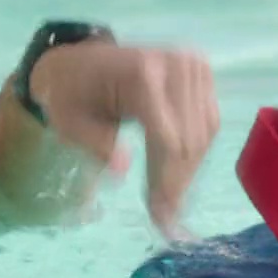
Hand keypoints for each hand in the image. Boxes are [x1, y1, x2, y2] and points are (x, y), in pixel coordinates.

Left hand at [31, 41, 219, 233]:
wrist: (79, 61)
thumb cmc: (70, 94)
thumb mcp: (69, 123)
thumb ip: (96, 145)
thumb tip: (121, 172)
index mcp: (142, 73)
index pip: (169, 138)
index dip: (166, 181)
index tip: (160, 214)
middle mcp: (176, 65)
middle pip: (190, 139)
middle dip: (178, 182)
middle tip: (165, 216)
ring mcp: (192, 65)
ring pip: (205, 133)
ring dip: (188, 170)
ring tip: (170, 201)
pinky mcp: (201, 71)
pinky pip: (208, 120)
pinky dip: (195, 151)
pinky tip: (178, 173)